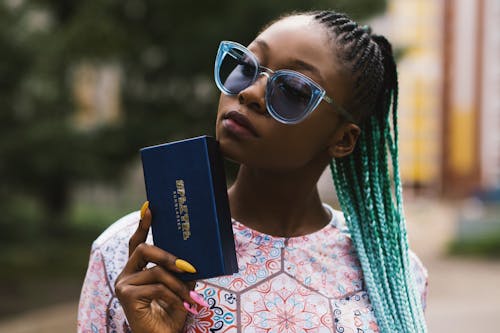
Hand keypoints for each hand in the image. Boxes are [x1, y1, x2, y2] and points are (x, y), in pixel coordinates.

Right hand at [115, 201, 207, 332]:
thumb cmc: (171, 314)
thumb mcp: (180, 287)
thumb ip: (181, 270)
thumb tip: (192, 255)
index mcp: (136, 271)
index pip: (137, 243)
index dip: (143, 224)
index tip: (149, 207)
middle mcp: (125, 275)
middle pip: (143, 249)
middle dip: (167, 256)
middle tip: (188, 267)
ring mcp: (123, 285)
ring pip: (155, 271)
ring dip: (179, 284)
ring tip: (193, 297)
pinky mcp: (126, 295)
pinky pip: (156, 286)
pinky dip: (175, 296)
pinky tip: (184, 306)